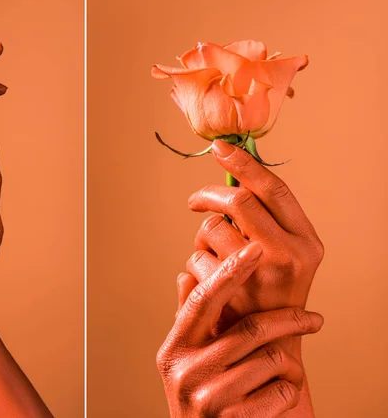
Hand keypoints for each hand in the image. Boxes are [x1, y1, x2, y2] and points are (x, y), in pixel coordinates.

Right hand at [157, 243, 323, 417]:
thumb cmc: (200, 395)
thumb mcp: (185, 357)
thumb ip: (187, 318)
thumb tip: (186, 274)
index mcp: (174, 347)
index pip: (204, 301)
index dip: (230, 272)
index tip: (255, 248)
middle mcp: (186, 371)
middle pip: (251, 329)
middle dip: (290, 321)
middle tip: (314, 319)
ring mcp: (208, 398)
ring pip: (273, 360)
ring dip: (287, 363)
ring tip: (281, 370)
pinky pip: (282, 391)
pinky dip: (288, 390)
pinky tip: (275, 395)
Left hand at [186, 140, 323, 330]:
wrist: (270, 352)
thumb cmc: (272, 298)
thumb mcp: (285, 257)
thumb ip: (265, 221)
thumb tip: (232, 178)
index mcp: (307, 241)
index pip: (273, 188)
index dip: (244, 163)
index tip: (221, 148)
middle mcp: (289, 254)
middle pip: (238, 199)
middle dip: (208, 195)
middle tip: (195, 202)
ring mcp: (259, 273)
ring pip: (211, 227)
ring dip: (201, 237)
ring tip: (210, 257)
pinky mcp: (231, 292)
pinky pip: (196, 258)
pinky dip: (193, 264)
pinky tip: (205, 282)